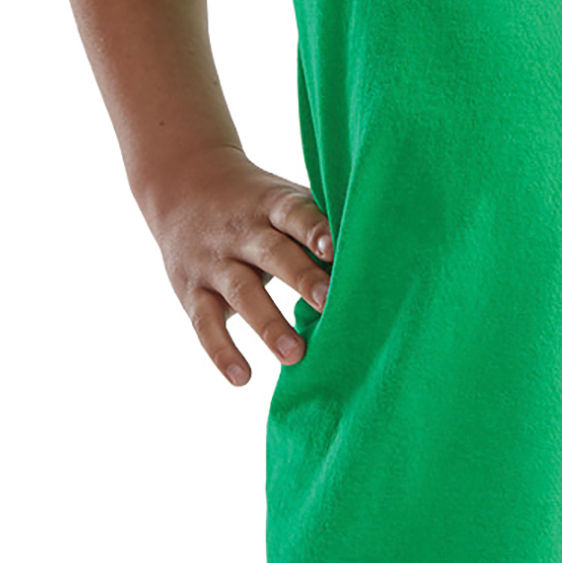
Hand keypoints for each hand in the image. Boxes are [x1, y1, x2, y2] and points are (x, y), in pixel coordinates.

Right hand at [137, 145, 334, 386]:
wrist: (184, 184)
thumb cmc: (256, 201)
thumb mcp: (282, 197)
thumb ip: (318, 220)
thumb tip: (377, 243)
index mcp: (272, 205)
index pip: (295, 214)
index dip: (316, 230)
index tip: (336, 250)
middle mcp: (243, 232)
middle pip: (273, 254)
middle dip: (301, 278)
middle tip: (329, 305)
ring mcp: (215, 262)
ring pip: (242, 293)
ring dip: (268, 324)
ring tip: (294, 355)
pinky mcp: (192, 291)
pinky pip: (205, 324)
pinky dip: (222, 351)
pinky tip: (242, 378)